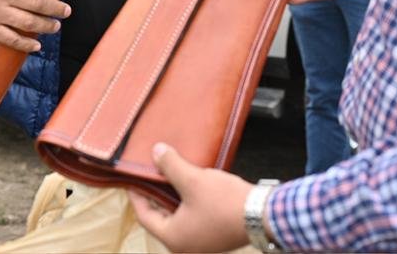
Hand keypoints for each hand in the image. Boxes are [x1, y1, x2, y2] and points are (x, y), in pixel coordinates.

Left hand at [129, 143, 253, 252]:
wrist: (263, 215)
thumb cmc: (226, 203)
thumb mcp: (193, 180)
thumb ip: (170, 166)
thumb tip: (155, 152)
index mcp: (174, 238)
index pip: (144, 216)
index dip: (137, 194)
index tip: (133, 179)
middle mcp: (184, 247)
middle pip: (160, 218)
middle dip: (156, 195)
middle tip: (152, 175)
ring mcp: (200, 245)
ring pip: (177, 219)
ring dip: (173, 199)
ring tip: (171, 177)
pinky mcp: (214, 238)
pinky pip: (192, 221)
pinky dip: (187, 205)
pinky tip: (191, 187)